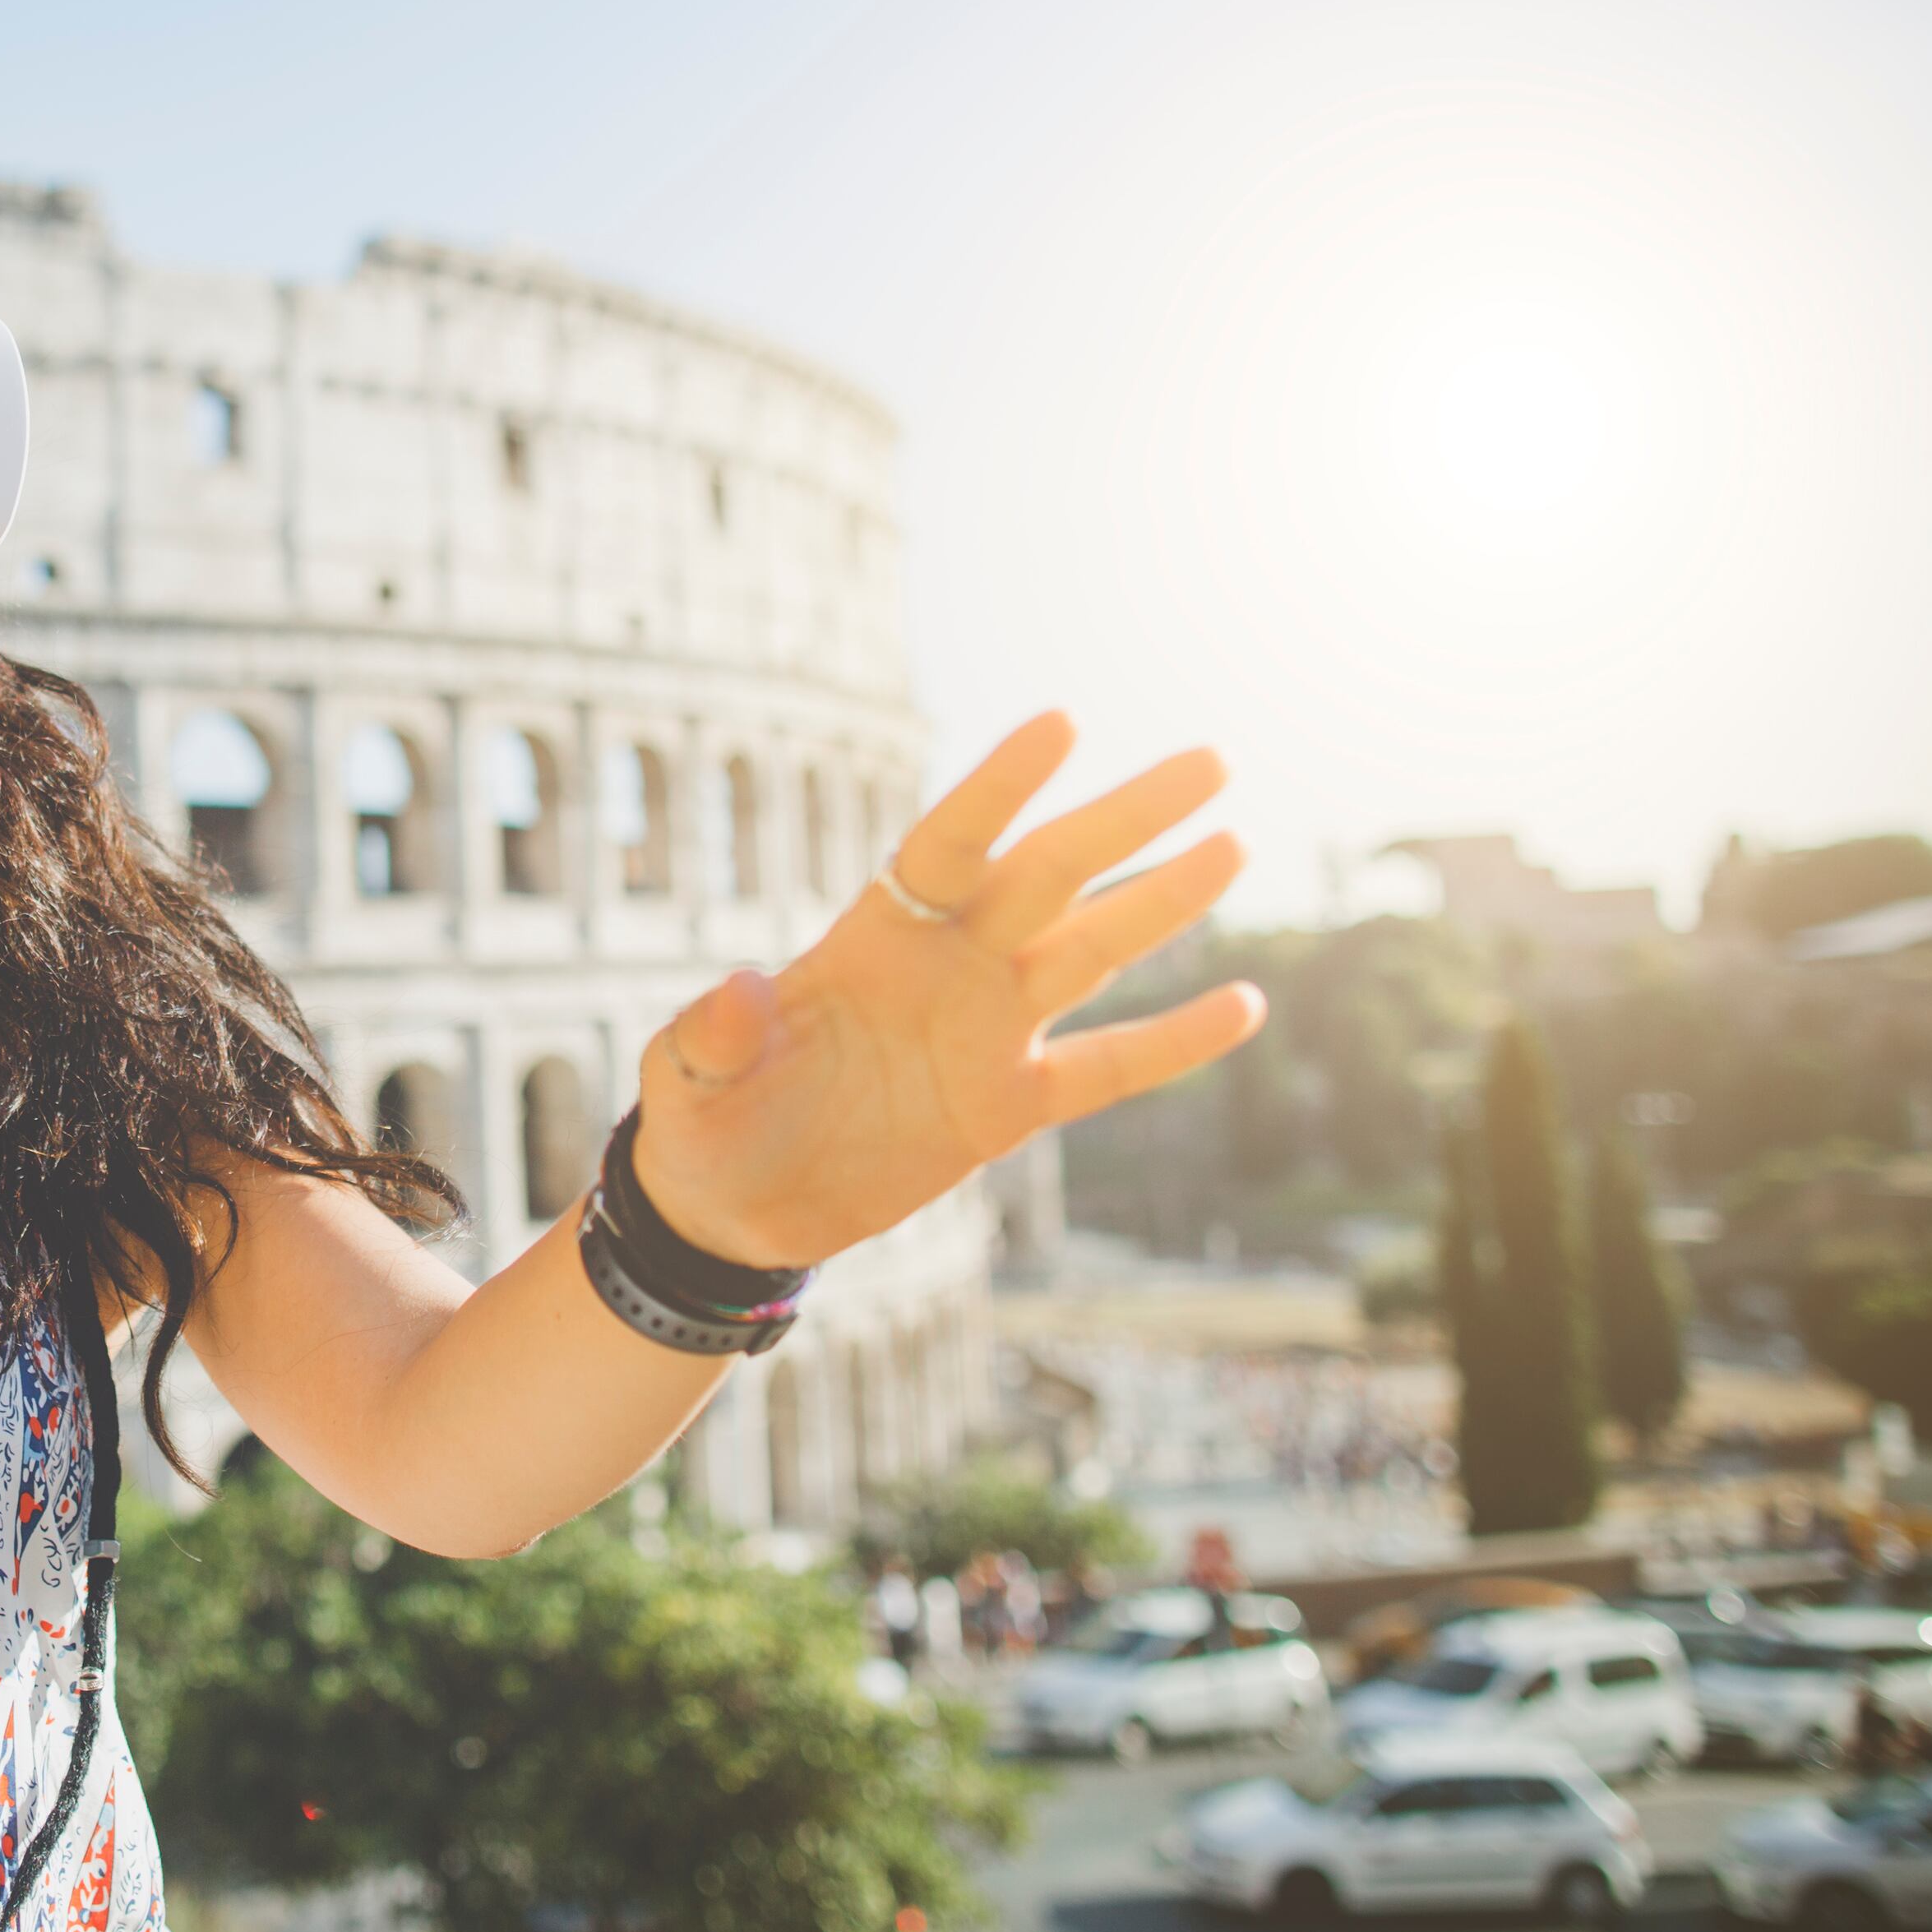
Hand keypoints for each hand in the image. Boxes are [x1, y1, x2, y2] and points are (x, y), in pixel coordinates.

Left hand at [632, 713, 1263, 1268]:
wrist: (732, 1206)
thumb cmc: (703, 1119)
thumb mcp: (685, 1078)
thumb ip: (713, 1033)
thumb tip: (737, 992)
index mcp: (871, 936)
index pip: (949, 843)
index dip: (1000, 786)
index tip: (1063, 725)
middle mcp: (945, 965)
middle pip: (1049, 875)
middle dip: (1122, 819)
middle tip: (1208, 761)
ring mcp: (984, 1031)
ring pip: (1092, 952)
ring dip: (1162, 901)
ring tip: (1233, 843)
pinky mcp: (1007, 1106)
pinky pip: (1107, 1069)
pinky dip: (1174, 1043)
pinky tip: (1246, 1007)